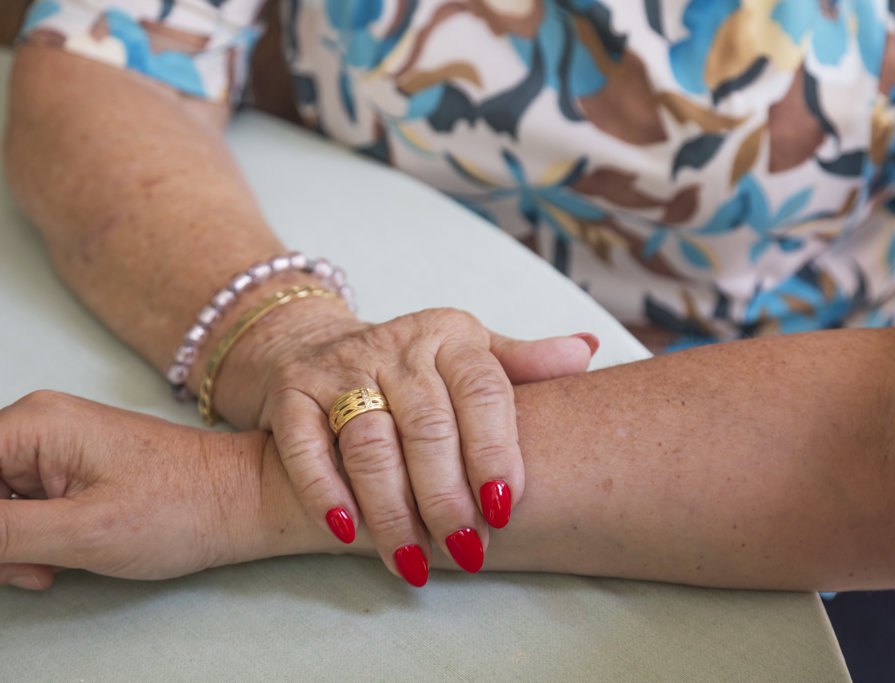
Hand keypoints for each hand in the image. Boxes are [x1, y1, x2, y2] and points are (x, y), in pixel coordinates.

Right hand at [0, 391, 340, 589]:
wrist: (247, 501)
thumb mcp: (79, 532)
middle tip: (29, 568)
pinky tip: (60, 559)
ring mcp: (58, 444)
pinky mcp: (75, 467)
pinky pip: (25, 505)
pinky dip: (32, 539)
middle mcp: (40, 423)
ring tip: (52, 567)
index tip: (7, 549)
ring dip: (10, 545)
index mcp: (34, 424)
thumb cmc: (183, 509)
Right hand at [211, 297, 596, 585]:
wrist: (323, 349)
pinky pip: (305, 446)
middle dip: (447, 496)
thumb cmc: (417, 370)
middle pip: (427, 426)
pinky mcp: (292, 394)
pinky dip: (325, 491)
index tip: (505, 508)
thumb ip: (525, 362)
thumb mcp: (473, 356)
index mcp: (452, 337)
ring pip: (370, 443)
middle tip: (466, 550)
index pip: (483, 392)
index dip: (496, 452)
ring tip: (415, 561)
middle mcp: (397, 346)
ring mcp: (341, 368)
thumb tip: (589, 349)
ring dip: (393, 509)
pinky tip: (347, 533)